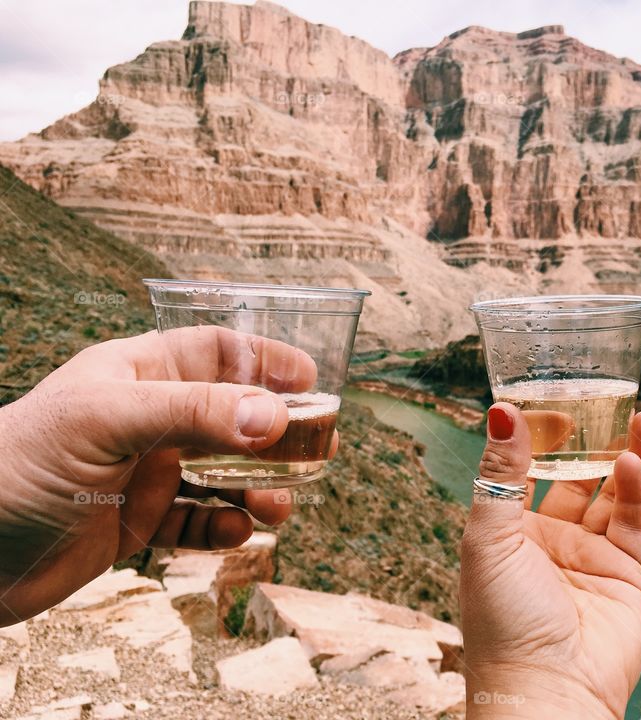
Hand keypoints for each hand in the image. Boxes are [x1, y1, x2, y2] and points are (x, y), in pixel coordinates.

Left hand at [0, 327, 331, 624]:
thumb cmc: (16, 465)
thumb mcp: (107, 420)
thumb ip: (193, 413)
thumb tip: (276, 416)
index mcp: (135, 374)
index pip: (214, 352)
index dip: (264, 360)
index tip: (311, 381)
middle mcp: (146, 419)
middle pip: (230, 414)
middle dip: (275, 431)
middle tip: (318, 448)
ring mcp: (143, 471)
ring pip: (221, 473)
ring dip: (258, 488)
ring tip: (280, 506)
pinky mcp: (136, 522)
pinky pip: (195, 520)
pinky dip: (221, 526)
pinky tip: (237, 531)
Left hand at [460, 403, 640, 718]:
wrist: (547, 692)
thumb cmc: (503, 623)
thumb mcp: (490, 538)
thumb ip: (501, 473)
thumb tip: (500, 411)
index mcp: (506, 533)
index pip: (523, 471)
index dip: (537, 436)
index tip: (552, 402)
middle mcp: (548, 541)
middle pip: (574, 476)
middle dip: (589, 441)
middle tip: (606, 401)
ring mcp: (589, 556)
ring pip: (612, 493)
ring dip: (626, 454)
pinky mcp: (625, 573)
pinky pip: (631, 521)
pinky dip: (634, 490)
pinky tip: (632, 461)